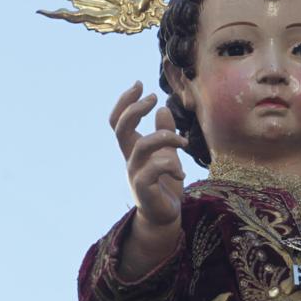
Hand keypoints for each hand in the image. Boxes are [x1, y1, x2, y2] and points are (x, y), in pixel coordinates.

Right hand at [110, 81, 187, 227]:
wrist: (164, 216)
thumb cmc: (165, 185)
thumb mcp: (168, 154)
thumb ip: (164, 133)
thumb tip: (163, 108)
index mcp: (132, 149)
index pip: (118, 121)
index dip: (124, 101)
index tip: (139, 84)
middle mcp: (129, 159)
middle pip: (120, 128)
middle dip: (135, 109)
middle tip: (154, 97)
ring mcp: (135, 174)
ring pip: (142, 146)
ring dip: (165, 138)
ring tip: (183, 143)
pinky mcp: (144, 190)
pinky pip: (154, 169)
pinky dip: (171, 166)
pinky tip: (180, 172)